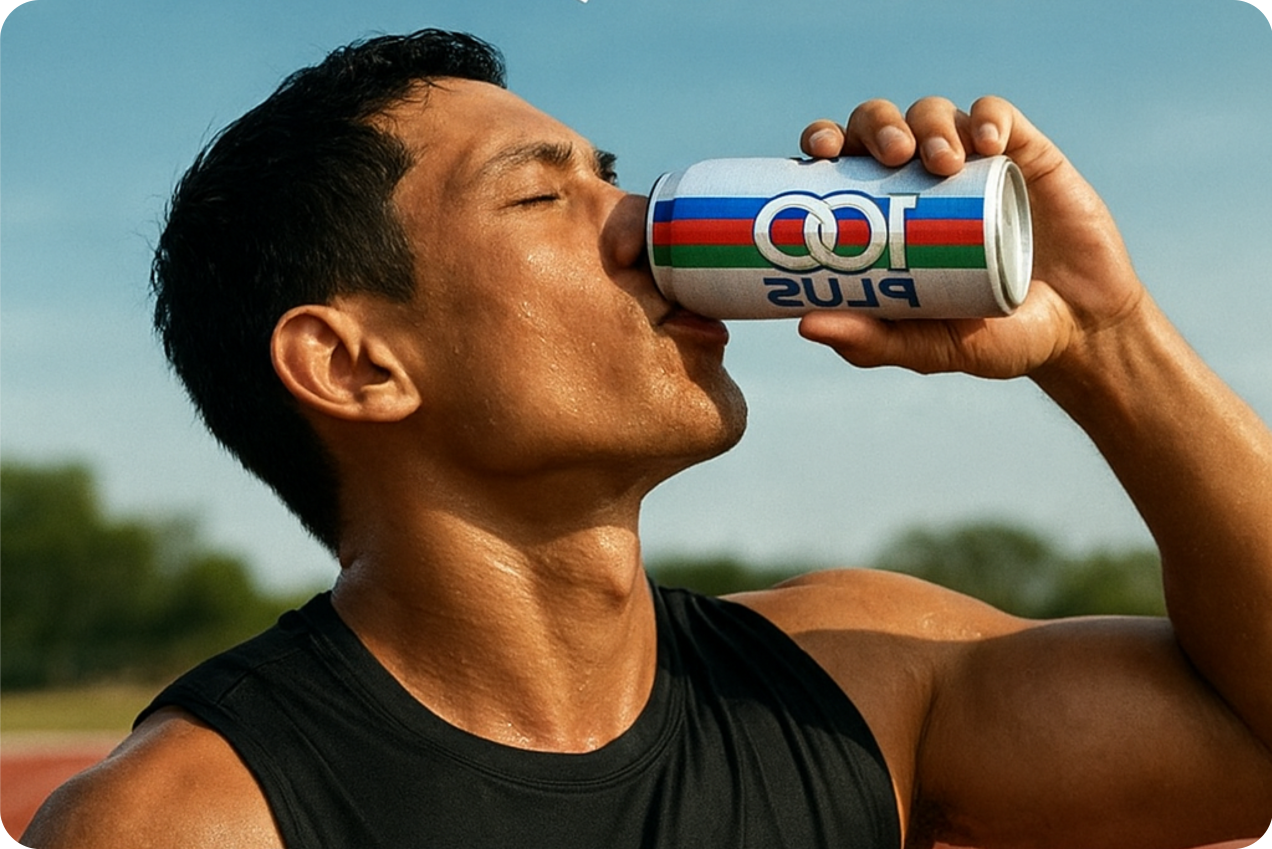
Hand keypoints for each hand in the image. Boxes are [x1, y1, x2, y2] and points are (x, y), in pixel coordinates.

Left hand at [795, 96, 1144, 379]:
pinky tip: (987, 144)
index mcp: (886, 212)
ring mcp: (972, 163)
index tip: (819, 154)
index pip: (840, 160)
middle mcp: (922, 179)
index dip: (823, 140)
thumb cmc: (990, 337)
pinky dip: (988, 118)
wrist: (1077, 330)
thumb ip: (873, 343)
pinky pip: (998, 115)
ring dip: (929, 124)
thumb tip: (805, 326)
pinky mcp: (1024, 153)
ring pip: (934, 113)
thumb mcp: (929, 346)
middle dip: (877, 126)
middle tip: (892, 156)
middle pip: (881, 125)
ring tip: (943, 161)